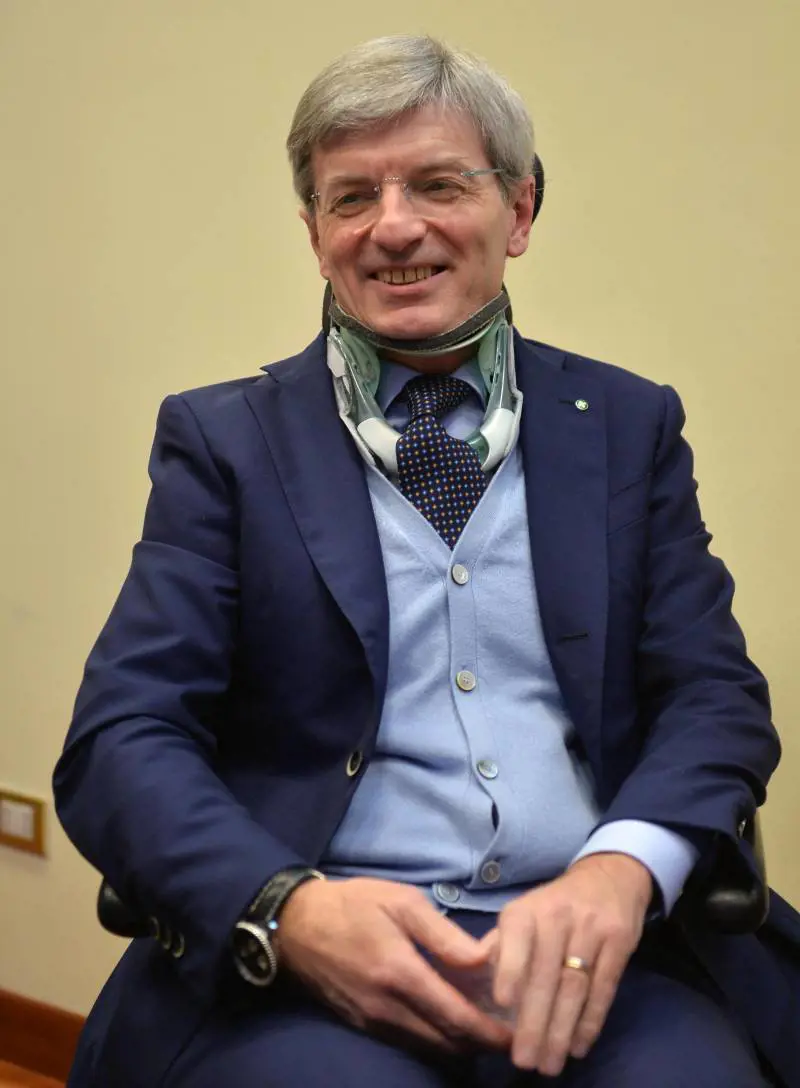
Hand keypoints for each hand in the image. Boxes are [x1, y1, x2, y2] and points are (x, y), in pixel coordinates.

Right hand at [276, 876, 512, 1054]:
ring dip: (459, 1042)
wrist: (295, 923)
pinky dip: (434, 1037)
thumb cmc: (353, 904)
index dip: (490, 1032)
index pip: (455, 1018)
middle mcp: (387, 1008)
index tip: (518, 1032)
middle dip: (481, 1042)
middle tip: (510, 1029)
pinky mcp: (363, 1025)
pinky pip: (408, 1040)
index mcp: (400, 973)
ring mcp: (373, 1021)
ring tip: (485, 1025)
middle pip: (446, 1042)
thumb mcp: (402, 902)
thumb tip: (483, 962)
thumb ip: (444, 936)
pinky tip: (449, 1019)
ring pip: (428, 1046)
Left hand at [489, 854, 651, 1075]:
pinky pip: (604, 988)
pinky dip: (591, 1021)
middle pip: (546, 975)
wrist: (609, 876)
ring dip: (562, 1030)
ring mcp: (591, 928)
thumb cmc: (554, 906)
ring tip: (550, 1063)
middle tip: (525, 1060)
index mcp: (525, 910)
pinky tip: (579, 1046)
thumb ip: (503, 946)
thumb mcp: (524, 913)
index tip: (502, 1003)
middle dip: (535, 1022)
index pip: (516, 940)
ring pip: (575, 986)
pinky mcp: (620, 941)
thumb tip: (477, 982)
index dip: (510, 969)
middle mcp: (557, 915)